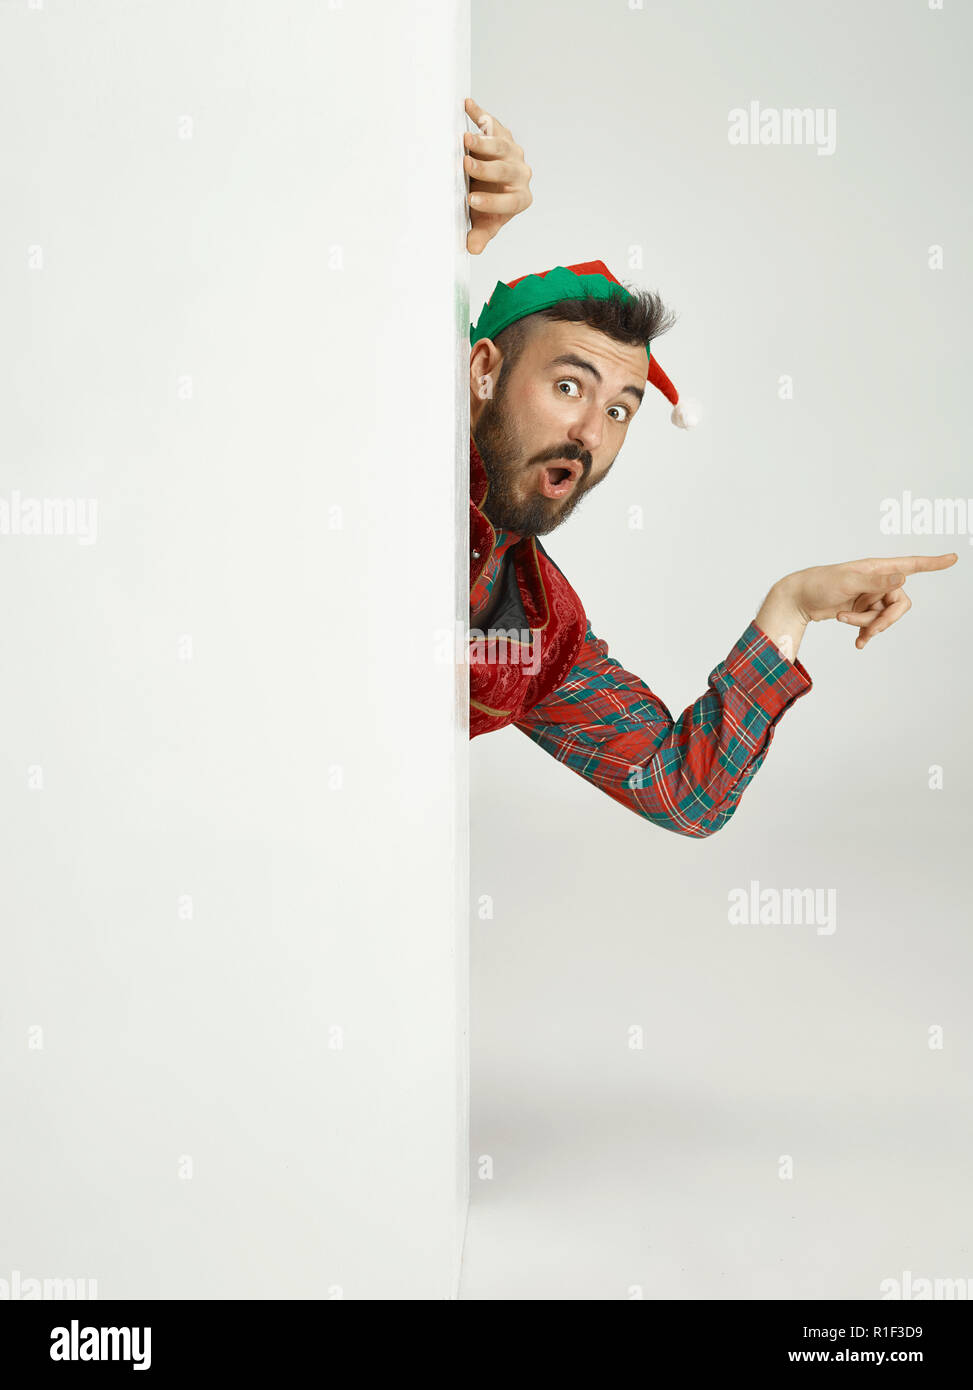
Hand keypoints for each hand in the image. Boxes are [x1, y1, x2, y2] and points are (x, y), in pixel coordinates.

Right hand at [463, 97, 532, 253]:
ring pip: (501, 145)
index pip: (509, 200)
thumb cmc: (488, 206)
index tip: (471, 200)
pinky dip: (479, 114)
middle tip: (466, 164)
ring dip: (483, 142)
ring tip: (465, 139)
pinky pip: (492, 123)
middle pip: (506, 169)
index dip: (491, 201)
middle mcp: (520, 174)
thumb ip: (480, 235)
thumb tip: (472, 249)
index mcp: (520, 198)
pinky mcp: (502, 134)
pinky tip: (467, 105)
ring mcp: (513, 151)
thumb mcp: (485, 223)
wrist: (491, 184)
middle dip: (485, 167)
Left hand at [782, 552, 957, 650]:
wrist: (797, 599)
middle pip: (900, 604)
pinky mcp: (861, 610)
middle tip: (868, 631)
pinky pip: (873, 625)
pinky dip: (865, 632)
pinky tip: (858, 643)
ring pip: (884, 617)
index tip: (953, 558)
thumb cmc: (819, 583)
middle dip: (885, 620)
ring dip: (867, 625)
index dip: (932, 563)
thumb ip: (876, 581)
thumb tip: (903, 577)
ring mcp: (870, 597)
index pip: (911, 565)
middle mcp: (877, 581)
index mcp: (876, 567)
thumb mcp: (847, 582)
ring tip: (843, 621)